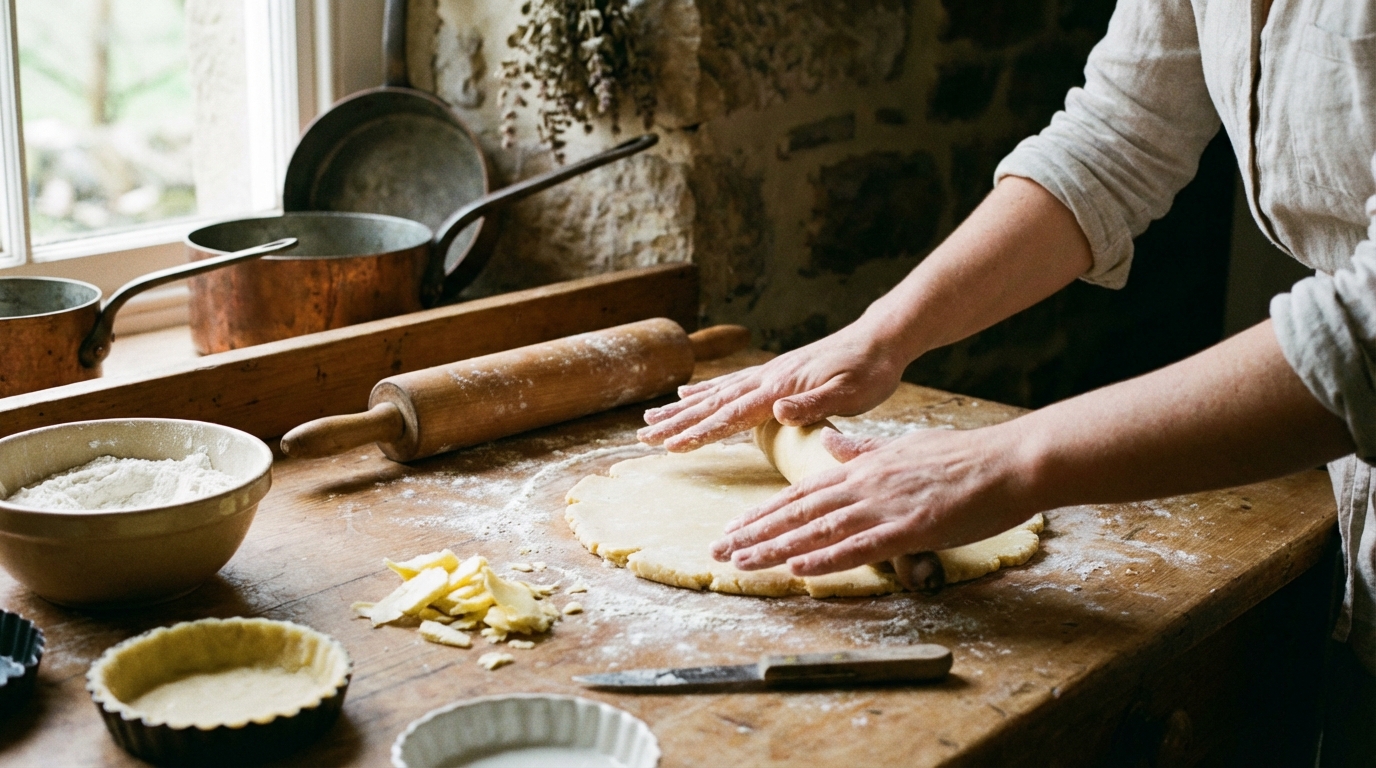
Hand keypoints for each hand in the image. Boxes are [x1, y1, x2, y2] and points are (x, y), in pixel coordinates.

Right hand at [638, 319, 909, 451]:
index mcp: (779, 388)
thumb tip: (777, 410)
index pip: (731, 415)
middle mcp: (765, 379)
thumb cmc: (870, 371)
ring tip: (650, 419)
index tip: (670, 447)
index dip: (699, 433)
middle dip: (675, 423)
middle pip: (711, 405)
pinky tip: (686, 393)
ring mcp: (766, 374)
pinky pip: (728, 385)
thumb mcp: (851, 393)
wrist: (880, 339)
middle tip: (641, 437)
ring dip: (680, 409)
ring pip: (713, 394)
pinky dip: (703, 391)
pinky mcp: (773, 373)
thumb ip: (813, 404)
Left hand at [709, 426, 1035, 576]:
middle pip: (797, 512)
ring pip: (818, 530)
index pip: (801, 493)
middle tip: (719, 550)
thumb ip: (863, 449)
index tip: (734, 526)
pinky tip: (799, 568)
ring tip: (741, 562)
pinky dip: (826, 557)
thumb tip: (832, 442)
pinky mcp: (910, 528)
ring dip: (776, 548)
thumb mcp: (904, 446)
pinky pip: (860, 547)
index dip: (764, 512)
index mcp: (862, 468)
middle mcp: (865, 485)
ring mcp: (885, 507)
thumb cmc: (964, 457)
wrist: (1009, 461)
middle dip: (755, 532)